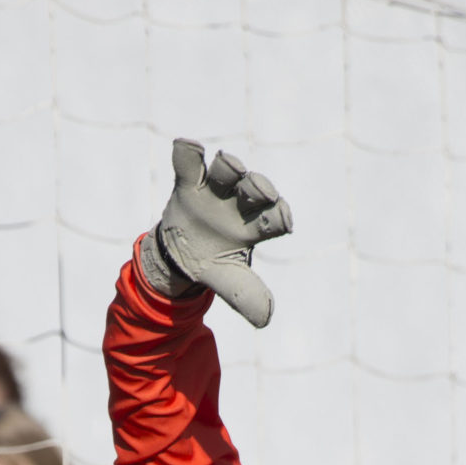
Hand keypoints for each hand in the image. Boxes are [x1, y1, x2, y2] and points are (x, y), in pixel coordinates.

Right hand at [139, 138, 293, 327]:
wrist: (179, 254)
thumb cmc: (214, 262)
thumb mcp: (229, 282)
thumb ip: (247, 295)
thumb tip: (266, 319)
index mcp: (255, 225)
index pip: (275, 217)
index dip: (281, 216)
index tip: (285, 220)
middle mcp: (239, 202)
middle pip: (254, 189)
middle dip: (259, 187)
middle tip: (261, 189)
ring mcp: (214, 190)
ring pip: (226, 172)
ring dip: (230, 167)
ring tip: (229, 164)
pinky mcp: (188, 182)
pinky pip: (188, 164)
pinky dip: (187, 154)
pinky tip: (186, 145)